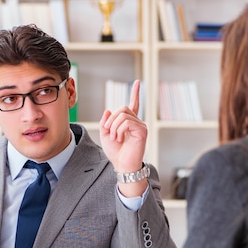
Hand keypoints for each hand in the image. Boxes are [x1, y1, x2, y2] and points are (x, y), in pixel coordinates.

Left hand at [100, 80, 147, 195]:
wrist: (122, 164)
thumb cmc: (115, 152)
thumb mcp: (105, 134)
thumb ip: (106, 122)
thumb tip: (109, 110)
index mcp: (129, 122)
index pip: (133, 104)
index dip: (135, 93)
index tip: (137, 82)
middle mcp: (136, 122)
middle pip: (123, 108)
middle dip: (112, 119)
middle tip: (109, 131)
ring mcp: (140, 126)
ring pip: (123, 115)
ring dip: (114, 126)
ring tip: (115, 138)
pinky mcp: (142, 131)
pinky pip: (127, 122)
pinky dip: (119, 130)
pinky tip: (120, 138)